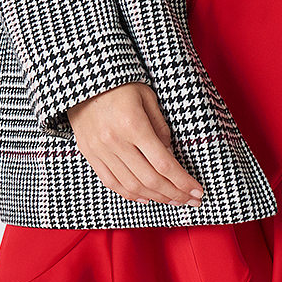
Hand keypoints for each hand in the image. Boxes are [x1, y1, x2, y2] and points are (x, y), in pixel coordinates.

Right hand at [68, 82, 204, 206]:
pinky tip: (147, 198)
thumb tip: (170, 156)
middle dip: (175, 194)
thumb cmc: (120, 85)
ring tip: (173, 200)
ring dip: (156, 197)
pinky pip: (111, 183)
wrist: (83, 80)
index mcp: (134, 125)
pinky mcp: (90, 154)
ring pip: (132, 186)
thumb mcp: (148, 97)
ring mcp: (100, 151)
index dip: (183, 182)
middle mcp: (116, 142)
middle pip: (150, 180)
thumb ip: (161, 128)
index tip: (198, 191)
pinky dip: (131, 194)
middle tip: (191, 201)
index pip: (164, 164)